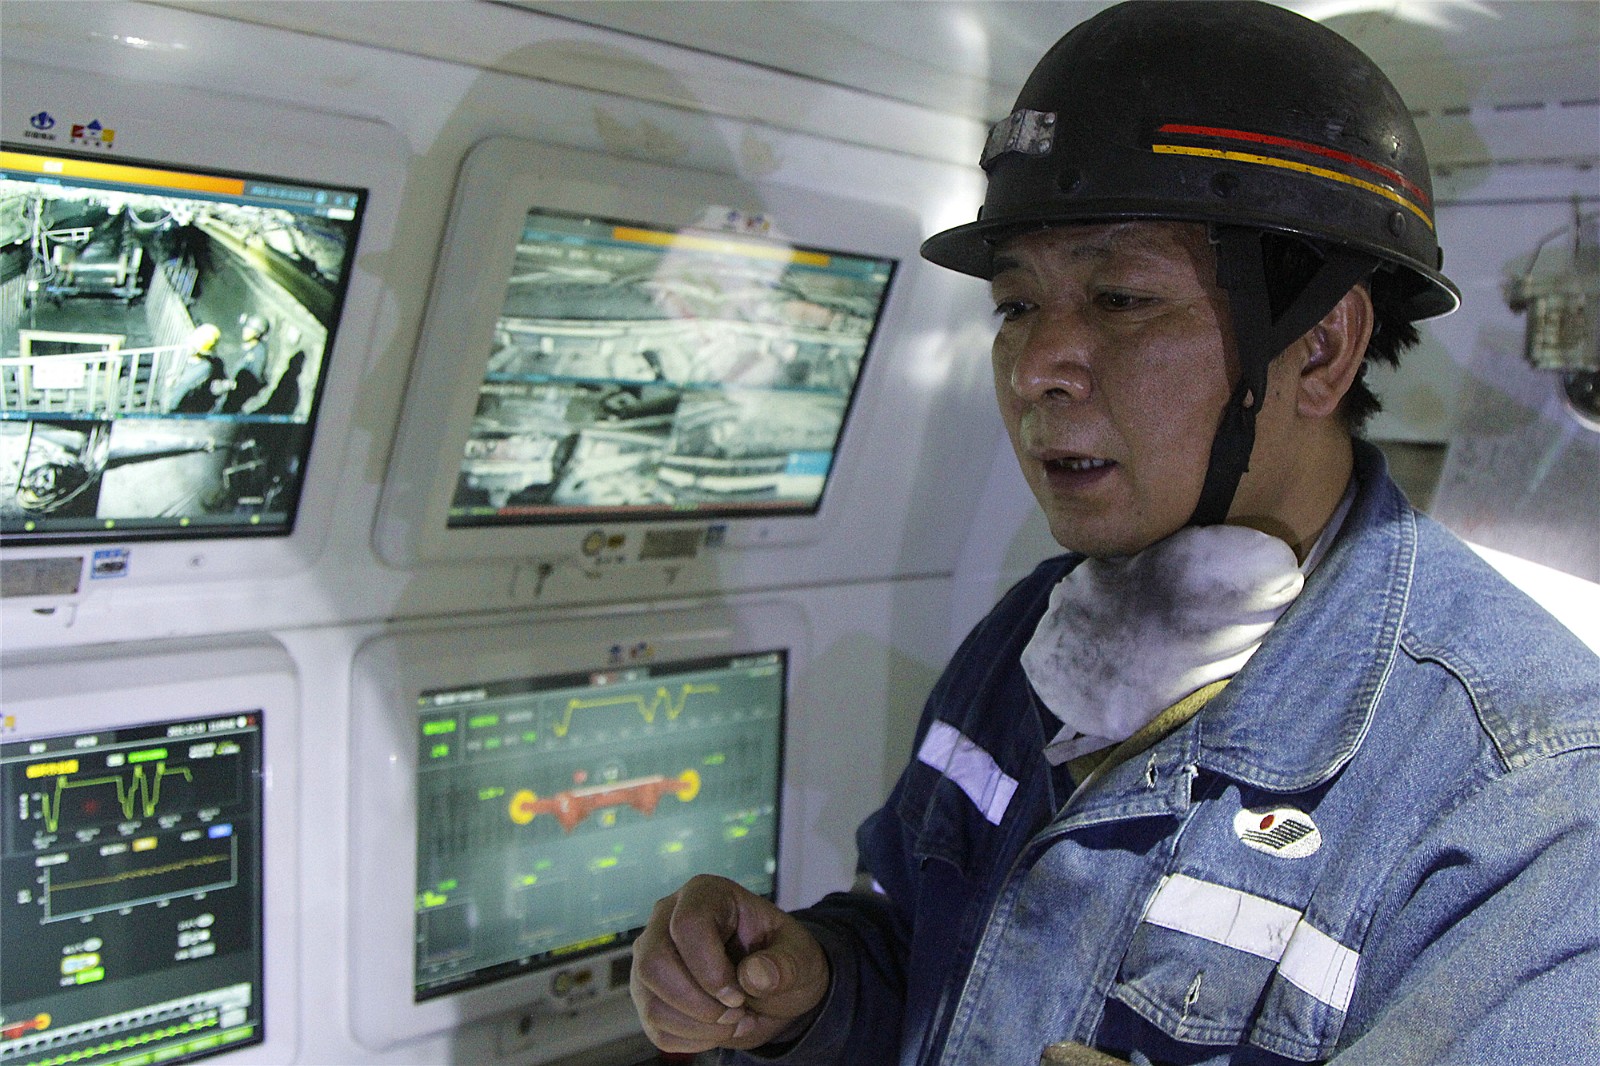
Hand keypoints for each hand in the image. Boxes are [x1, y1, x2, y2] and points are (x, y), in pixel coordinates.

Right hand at [631, 874, 828, 1053]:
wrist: (774, 987)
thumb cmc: (783, 960)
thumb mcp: (801, 958)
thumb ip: (784, 964)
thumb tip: (753, 975)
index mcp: (705, 895)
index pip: (687, 925)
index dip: (711, 969)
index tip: (740, 994)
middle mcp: (667, 920)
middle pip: (654, 964)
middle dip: (699, 1003)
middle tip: (737, 1012)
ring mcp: (651, 957)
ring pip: (651, 1001)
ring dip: (699, 1026)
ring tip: (735, 1021)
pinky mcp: (648, 993)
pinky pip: (655, 1027)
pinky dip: (693, 1040)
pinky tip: (719, 1029)